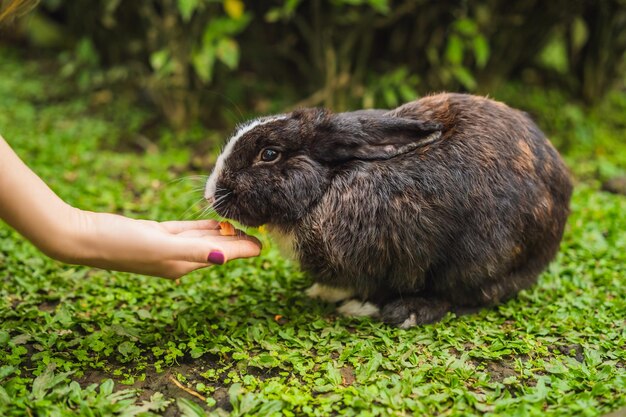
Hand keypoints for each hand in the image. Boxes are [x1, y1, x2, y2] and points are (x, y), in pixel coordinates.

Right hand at [65, 211, 261, 278]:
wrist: (84, 237)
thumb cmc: (122, 244)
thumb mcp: (162, 245)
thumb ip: (194, 250)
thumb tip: (223, 256)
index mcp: (181, 264)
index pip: (220, 256)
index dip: (242, 250)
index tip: (262, 244)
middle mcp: (177, 258)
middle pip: (215, 249)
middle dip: (237, 242)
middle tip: (259, 233)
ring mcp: (166, 246)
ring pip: (202, 239)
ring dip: (221, 234)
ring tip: (242, 226)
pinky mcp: (156, 233)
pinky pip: (186, 230)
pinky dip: (201, 227)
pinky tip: (213, 222)